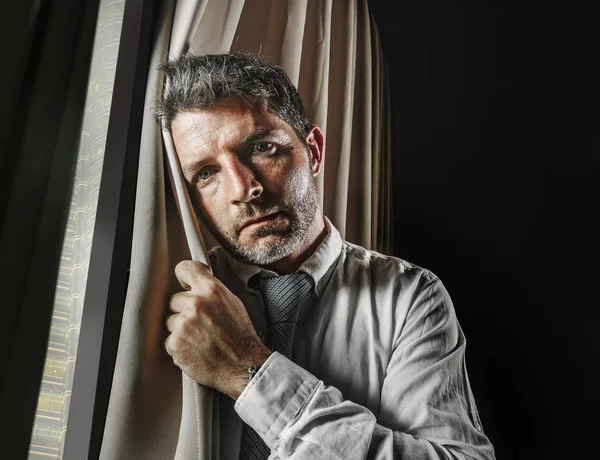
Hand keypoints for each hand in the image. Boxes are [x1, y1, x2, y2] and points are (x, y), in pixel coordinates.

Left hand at [165, 260, 271, 398]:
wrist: (243, 365)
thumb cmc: (240, 335)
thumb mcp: (233, 303)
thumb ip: (211, 291)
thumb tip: (192, 284)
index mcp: (211, 290)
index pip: (185, 269)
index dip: (184, 277)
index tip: (185, 285)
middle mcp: (196, 303)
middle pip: (174, 300)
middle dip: (184, 310)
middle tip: (201, 324)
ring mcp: (183, 324)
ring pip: (171, 321)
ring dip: (181, 329)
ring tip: (200, 339)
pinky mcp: (175, 343)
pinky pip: (169, 340)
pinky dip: (179, 346)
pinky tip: (195, 350)